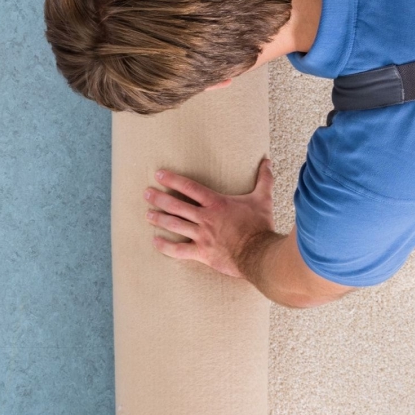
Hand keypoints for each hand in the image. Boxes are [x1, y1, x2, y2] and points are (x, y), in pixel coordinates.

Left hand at [144, 158, 275, 276]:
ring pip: (174, 225)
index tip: (158, 174)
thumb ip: (263, 179)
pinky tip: (155, 241)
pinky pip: (179, 250)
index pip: (189, 187)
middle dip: (159, 198)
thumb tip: (267, 161)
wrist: (259, 253)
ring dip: (159, 219)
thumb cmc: (260, 226)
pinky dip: (165, 246)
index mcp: (216, 203)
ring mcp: (201, 236)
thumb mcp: (263, 199)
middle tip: (146, 193)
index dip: (172, 179)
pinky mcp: (202, 253)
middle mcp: (205, 218)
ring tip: (147, 214)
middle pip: (176, 205)